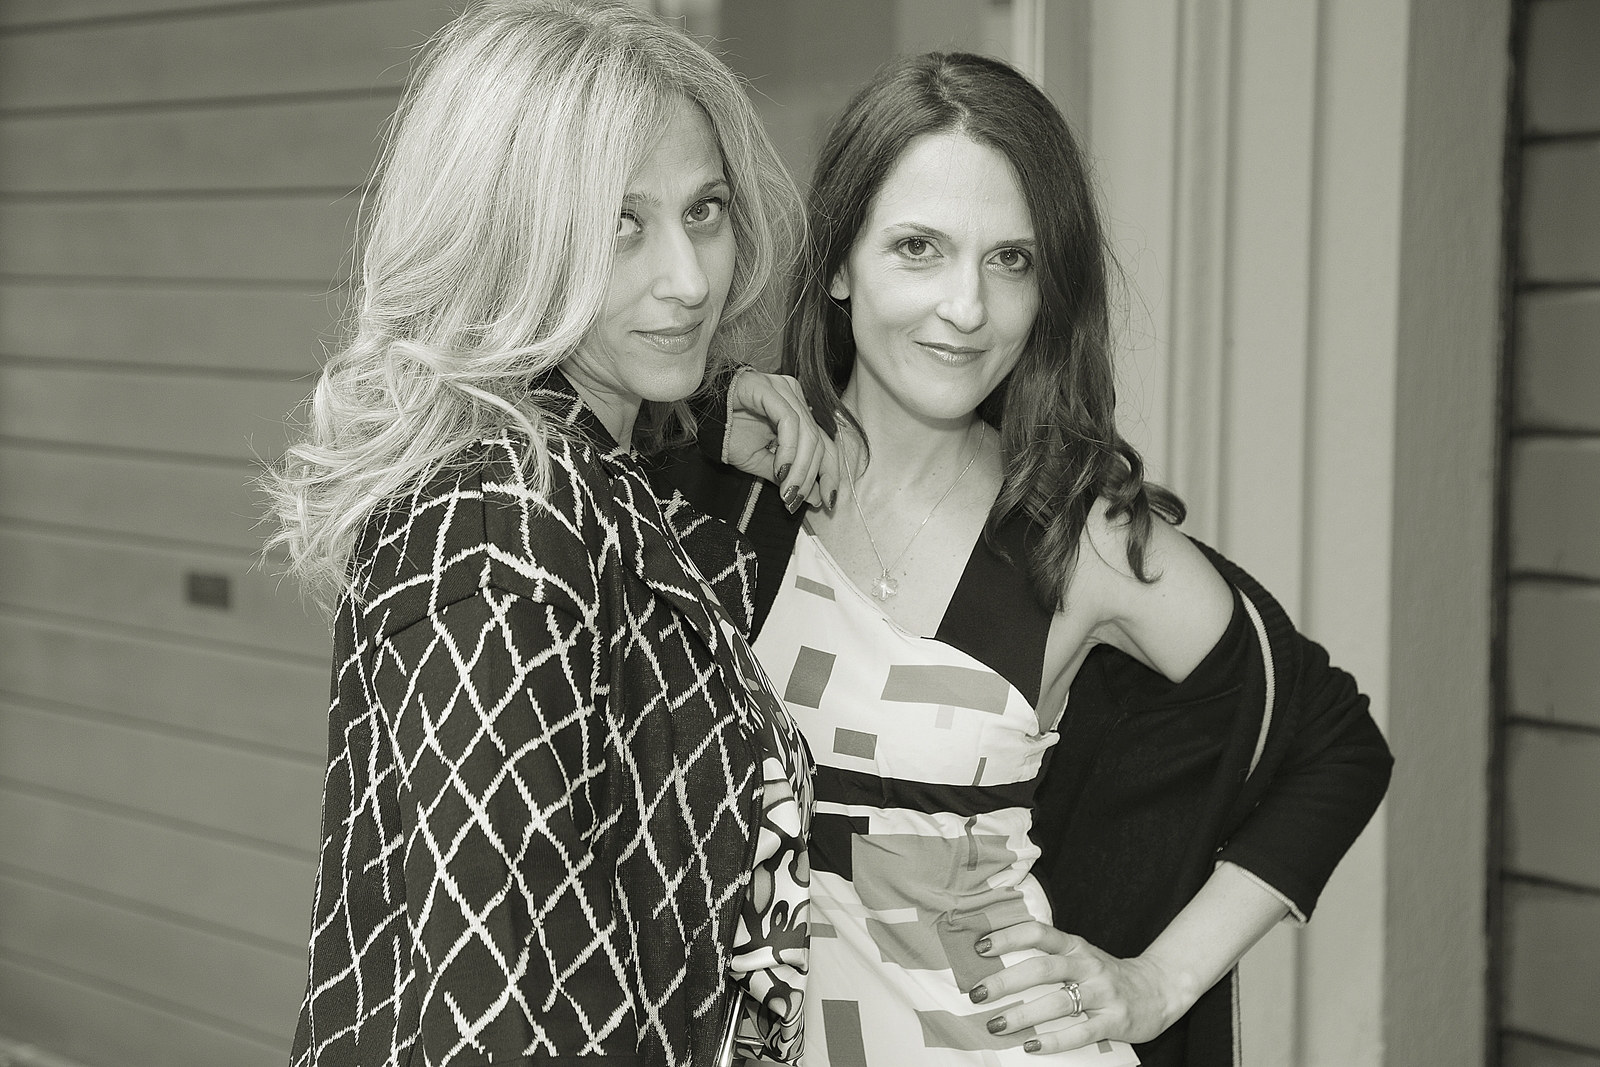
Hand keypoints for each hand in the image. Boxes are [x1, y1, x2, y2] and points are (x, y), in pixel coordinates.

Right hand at [722, 369, 839, 512]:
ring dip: (800, 469)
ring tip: (787, 491)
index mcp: (799, 413)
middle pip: (819, 441)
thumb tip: (813, 496)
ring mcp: (784, 390)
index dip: (830, 474)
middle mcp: (796, 398)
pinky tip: (780, 469)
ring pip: (807, 433)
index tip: (829, 501)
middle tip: (796, 500)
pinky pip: (788, 421)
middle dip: (812, 476)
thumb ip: (787, 476)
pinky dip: (788, 450)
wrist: (698, 415)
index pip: (825, 444)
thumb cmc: (728, 434)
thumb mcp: (761, 463)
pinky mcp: (770, 388)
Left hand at [967, 921, 1190, 1053]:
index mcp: (1075, 946)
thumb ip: (1049, 957)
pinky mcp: (1114, 1021)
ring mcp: (1103, 993)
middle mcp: (1088, 965)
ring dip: (1023, 1015)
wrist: (1158, 989)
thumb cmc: (1105, 974)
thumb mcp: (1080, 956)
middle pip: (1042, 969)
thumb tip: (997, 964)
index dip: (1008, 936)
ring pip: (1058, 1003)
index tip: (980, 947)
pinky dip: (1054, 1041)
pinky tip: (1031, 1047)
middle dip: (1005, 981)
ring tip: (996, 1025)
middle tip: (976, 994)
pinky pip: (1081, 1033)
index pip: (1039, 933)